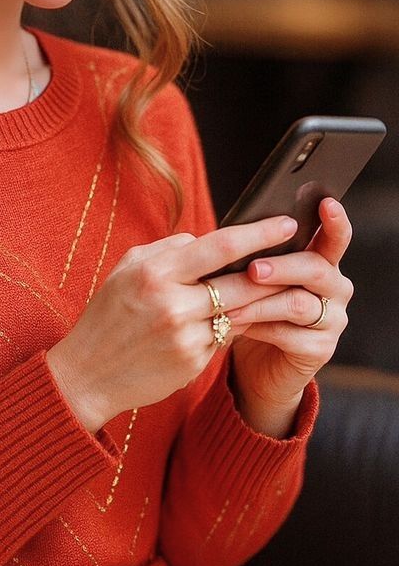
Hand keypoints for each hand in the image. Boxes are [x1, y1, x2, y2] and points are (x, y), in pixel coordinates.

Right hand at [46, 214, 300, 432]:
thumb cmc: (108, 313)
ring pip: (238, 311)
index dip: (258, 234)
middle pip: (241, 281)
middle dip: (274, 269)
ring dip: (259, 300)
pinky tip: (234, 319)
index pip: (219, 246)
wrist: (87, 373)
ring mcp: (185, 336)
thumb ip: (169, 251)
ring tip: (279, 286)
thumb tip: (205, 241)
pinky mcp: (193, 362)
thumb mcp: (128, 270)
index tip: (286, 223)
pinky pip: (224, 336)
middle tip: (302, 255)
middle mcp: (172, 303)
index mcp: (154, 271)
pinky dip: (231, 325)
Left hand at [226, 198, 353, 435]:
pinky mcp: (321, 349)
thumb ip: (257, 255)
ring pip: (299, 303)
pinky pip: (291, 335)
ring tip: (231, 304)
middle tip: (253, 269)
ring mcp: (332, 320)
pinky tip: (239, 325)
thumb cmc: (254, 307)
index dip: (335, 221)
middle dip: (282, 266)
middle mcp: (335, 288)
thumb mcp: (255, 278)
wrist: (258, 362)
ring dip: (261, 302)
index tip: (327, 203)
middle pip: (316, 268)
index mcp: (321, 261)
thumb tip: (235, 231)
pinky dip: (261, 328)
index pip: (335, 237)